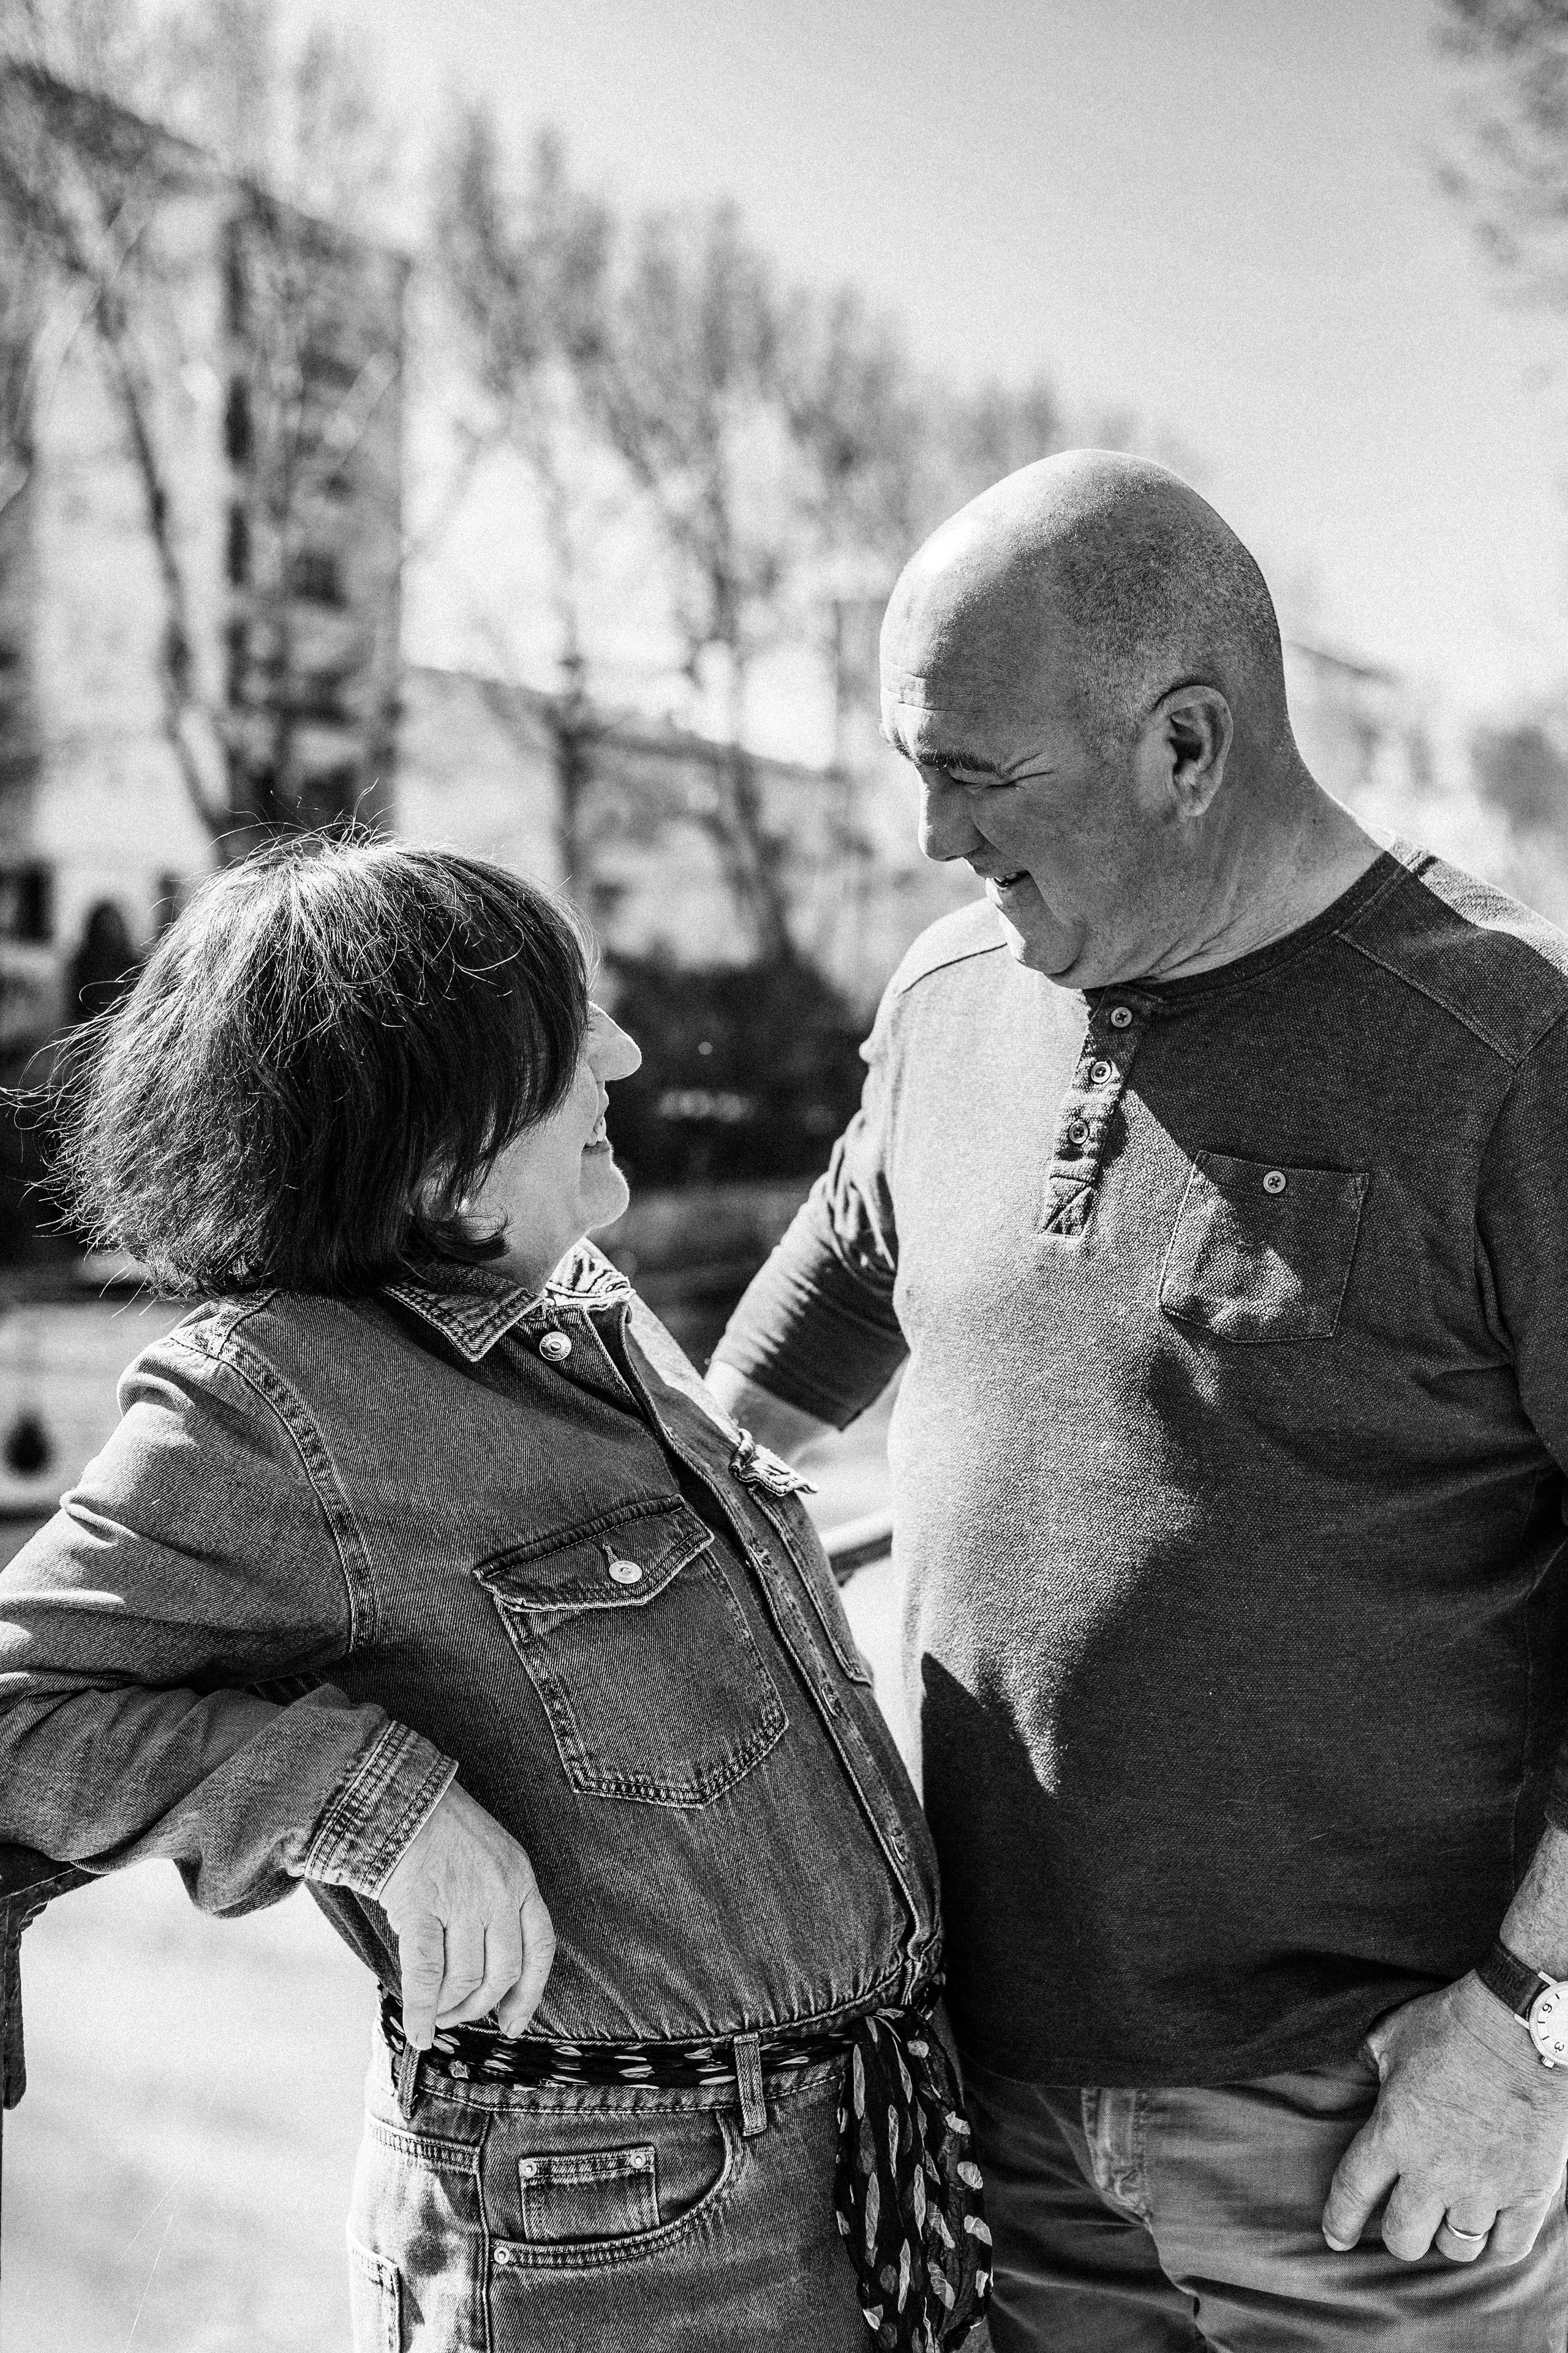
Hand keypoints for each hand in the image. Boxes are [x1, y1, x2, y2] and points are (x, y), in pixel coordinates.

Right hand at [378, 1781, 554, 2049]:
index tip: (514, 2023)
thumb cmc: (443, 1830)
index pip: (539, 1949)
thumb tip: (491, 1972)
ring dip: (449, 2009)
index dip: (529, 1994)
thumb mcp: (493, 1857)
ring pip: (464, 1979)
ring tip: (436, 2016)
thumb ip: (501, 1904)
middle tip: (459, 2017)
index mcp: (521, 1878)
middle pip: (502, 1973)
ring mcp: (462, 1900)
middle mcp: (499, 1892)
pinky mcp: (421, 1907)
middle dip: (479, 2006)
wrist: (399, 1795)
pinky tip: (418, 2031)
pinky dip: (422, 2011)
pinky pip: (426, 1975)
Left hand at [1322, 1973, 1567, 2265]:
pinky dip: (1497, 2244)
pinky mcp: (1528, 2191)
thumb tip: (1353, 2069)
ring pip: (1456, 2248)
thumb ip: (1367, 2061)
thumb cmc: (1452, 2023)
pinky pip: (1508, 2247)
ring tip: (1450, 2214)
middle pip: (1404, 2238)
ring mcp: (1483, 2186)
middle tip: (1406, 2217)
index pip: (1352, 2193)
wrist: (1520, 2024)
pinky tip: (1491, 2227)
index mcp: (1392, 2134)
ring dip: (1448, 2234)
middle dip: (1400, 2233)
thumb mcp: (1391, 2036)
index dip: (1340, 2222)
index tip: (1336, 2238)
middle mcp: (1433, 2171)